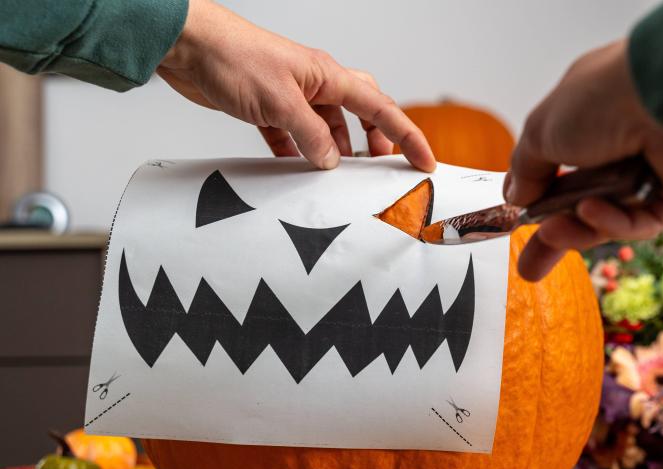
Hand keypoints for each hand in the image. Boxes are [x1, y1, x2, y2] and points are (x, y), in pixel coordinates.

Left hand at [157, 0, 434, 171]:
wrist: (187, 46)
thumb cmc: (233, 57)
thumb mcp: (280, 103)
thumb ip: (310, 136)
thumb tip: (330, 162)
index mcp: (328, 76)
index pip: (380, 108)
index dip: (407, 136)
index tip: (425, 160)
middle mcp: (314, 84)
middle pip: (360, 113)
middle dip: (375, 140)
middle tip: (381, 168)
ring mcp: (291, 95)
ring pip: (326, 127)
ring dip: (333, 151)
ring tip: (336, 177)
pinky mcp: (266, 107)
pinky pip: (292, 135)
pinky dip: (297, 153)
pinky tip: (295, 169)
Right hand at [505, 39, 662, 280]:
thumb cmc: (603, 98)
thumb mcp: (542, 131)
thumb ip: (526, 169)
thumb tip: (515, 196)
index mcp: (591, 113)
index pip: (561, 164)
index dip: (538, 196)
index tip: (517, 220)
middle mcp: (623, 139)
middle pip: (584, 200)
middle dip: (556, 236)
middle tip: (530, 267)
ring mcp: (652, 167)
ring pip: (610, 216)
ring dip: (579, 229)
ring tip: (552, 234)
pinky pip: (640, 221)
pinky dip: (614, 222)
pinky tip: (592, 213)